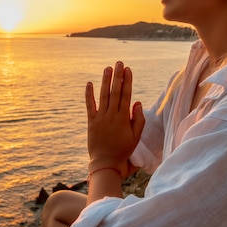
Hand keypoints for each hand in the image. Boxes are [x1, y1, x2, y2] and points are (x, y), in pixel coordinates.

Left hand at [86, 61, 144, 177]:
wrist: (106, 163)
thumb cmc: (123, 151)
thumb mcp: (136, 137)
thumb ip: (138, 119)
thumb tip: (137, 102)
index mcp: (123, 118)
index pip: (126, 95)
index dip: (127, 81)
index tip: (128, 70)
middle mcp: (111, 115)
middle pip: (115, 92)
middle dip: (118, 76)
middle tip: (119, 63)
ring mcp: (100, 118)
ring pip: (103, 95)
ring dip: (105, 81)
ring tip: (108, 68)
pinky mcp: (91, 122)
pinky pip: (89, 105)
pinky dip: (89, 94)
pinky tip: (89, 83)